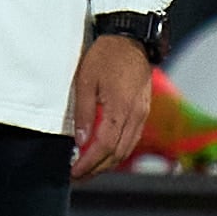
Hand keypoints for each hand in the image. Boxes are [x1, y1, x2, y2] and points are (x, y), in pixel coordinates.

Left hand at [68, 33, 154, 178]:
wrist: (131, 39)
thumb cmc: (105, 56)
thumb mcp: (86, 81)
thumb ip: (84, 113)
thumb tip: (80, 142)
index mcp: (120, 109)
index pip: (104, 146)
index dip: (88, 163)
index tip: (73, 172)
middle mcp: (135, 116)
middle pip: (117, 154)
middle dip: (96, 169)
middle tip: (77, 176)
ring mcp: (142, 115)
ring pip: (125, 149)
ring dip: (107, 163)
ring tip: (88, 169)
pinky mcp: (143, 112)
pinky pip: (131, 139)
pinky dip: (116, 151)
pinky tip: (103, 153)